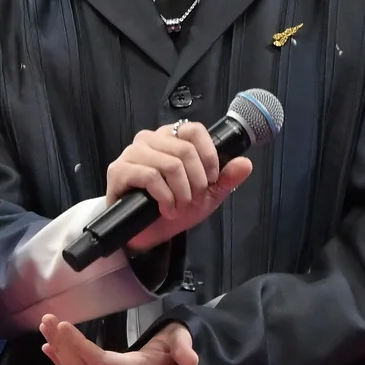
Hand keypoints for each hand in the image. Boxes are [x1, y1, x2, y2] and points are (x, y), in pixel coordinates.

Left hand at [38, 314, 196, 364]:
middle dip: (63, 346)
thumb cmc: (175, 349)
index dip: (79, 346)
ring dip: (60, 353)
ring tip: (45, 329)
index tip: (62, 326)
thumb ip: (184, 347)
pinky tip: (49, 349)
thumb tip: (191, 360)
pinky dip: (64, 364)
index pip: (100, 362)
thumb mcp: (182, 340)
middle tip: (47, 320)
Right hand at [105, 123, 252, 252]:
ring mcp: (132, 153)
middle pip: (185, 150)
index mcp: (171, 137)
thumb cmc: (174, 208)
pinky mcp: (118, 170)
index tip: (211, 181)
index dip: (209, 156)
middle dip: (196, 182)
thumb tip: (246, 163)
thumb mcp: (206, 195)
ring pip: (170, 164)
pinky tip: (166, 210)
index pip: (194, 130)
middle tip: (192, 201)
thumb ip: (225, 179)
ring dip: (181, 192)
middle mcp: (150, 139)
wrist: (147, 234)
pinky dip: (164, 197)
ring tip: (179, 208)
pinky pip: (150, 176)